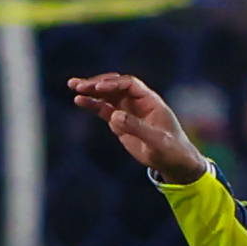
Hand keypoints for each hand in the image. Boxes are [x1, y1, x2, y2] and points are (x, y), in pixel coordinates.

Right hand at [69, 74, 208, 181]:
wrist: (173, 162)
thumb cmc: (171, 150)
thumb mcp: (157, 141)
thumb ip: (137, 128)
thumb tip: (114, 116)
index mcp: (150, 100)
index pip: (129, 84)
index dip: (114, 84)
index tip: (99, 88)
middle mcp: (137, 101)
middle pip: (115, 85)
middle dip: (97, 84)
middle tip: (79, 85)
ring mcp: (127, 110)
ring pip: (106, 95)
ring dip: (90, 90)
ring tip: (73, 86)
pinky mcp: (120, 122)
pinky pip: (103, 109)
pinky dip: (92, 104)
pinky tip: (78, 100)